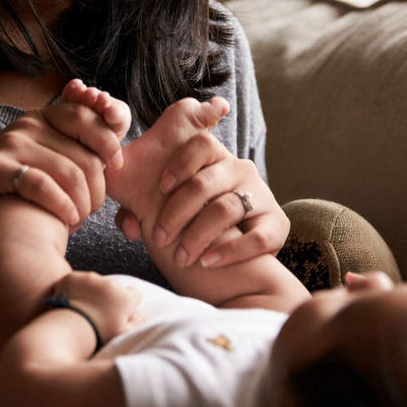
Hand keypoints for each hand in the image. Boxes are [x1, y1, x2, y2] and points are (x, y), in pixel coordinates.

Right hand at [0, 86, 123, 246]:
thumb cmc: (6, 189)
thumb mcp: (40, 161)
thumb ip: (70, 151)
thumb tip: (115, 152)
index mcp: (42, 118)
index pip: (89, 117)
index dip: (109, 143)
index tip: (115, 168)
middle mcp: (28, 124)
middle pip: (87, 154)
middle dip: (98, 189)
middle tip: (91, 211)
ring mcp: (10, 144)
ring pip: (71, 173)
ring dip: (83, 205)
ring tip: (77, 222)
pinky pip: (43, 185)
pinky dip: (62, 207)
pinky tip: (67, 221)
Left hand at [53, 270, 142, 343]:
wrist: (66, 331)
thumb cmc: (96, 336)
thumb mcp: (123, 335)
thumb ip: (137, 323)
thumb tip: (139, 313)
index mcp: (124, 297)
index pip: (134, 294)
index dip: (127, 303)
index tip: (119, 311)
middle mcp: (109, 283)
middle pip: (114, 287)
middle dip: (109, 296)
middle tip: (99, 312)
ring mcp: (88, 278)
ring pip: (94, 281)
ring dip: (91, 290)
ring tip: (82, 308)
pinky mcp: (71, 278)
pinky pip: (76, 280)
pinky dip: (74, 288)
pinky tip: (70, 302)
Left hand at [148, 132, 288, 269]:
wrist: (234, 254)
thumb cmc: (190, 220)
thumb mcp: (164, 205)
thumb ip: (139, 208)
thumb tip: (129, 224)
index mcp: (214, 157)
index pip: (201, 144)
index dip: (179, 164)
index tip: (160, 187)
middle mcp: (240, 170)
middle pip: (206, 182)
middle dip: (177, 212)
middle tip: (159, 238)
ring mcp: (261, 195)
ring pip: (226, 209)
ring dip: (198, 235)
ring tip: (181, 257)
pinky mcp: (277, 224)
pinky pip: (258, 236)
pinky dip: (232, 251)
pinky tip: (209, 262)